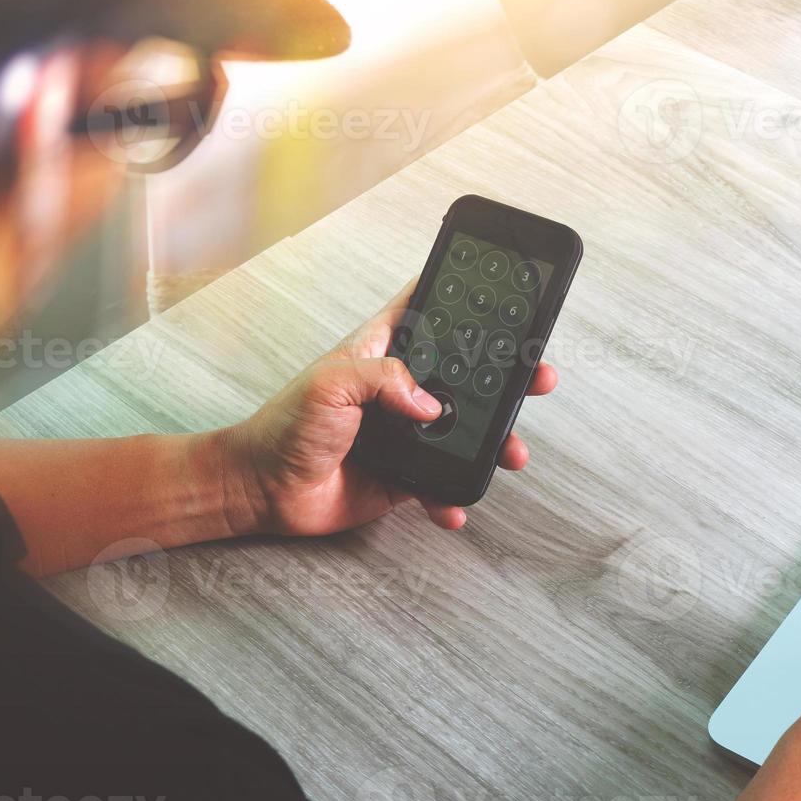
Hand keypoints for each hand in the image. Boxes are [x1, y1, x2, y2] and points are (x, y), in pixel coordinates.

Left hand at [217, 282, 557, 536]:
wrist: (263, 491)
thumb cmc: (284, 427)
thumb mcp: (330, 383)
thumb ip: (384, 378)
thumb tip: (431, 403)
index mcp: (384, 351)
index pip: (430, 312)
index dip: (465, 301)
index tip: (506, 298)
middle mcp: (402, 389)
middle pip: (468, 374)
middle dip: (507, 376)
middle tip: (538, 377)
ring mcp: (408, 432)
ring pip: (467, 431)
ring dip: (496, 442)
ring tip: (512, 453)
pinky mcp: (407, 474)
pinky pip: (444, 482)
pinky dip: (454, 494)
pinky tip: (455, 503)